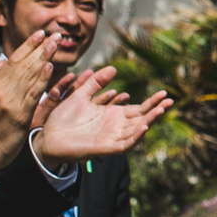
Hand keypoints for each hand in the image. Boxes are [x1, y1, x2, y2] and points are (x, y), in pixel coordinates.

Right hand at [0, 32, 56, 167]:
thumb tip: (2, 61)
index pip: (13, 60)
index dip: (27, 46)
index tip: (40, 34)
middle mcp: (1, 90)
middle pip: (23, 64)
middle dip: (40, 48)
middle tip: (55, 35)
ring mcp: (10, 102)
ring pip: (29, 75)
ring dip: (44, 58)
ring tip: (55, 44)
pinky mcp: (19, 115)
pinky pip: (33, 94)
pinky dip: (42, 80)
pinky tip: (50, 68)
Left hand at [36, 67, 172, 165]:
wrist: (47, 137)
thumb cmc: (63, 118)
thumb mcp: (80, 95)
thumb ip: (95, 83)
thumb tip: (113, 68)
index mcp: (113, 115)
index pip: (138, 109)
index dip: (152, 102)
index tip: (164, 92)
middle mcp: (116, 127)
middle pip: (143, 119)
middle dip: (157, 110)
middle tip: (170, 100)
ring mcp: (112, 138)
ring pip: (137, 131)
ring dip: (150, 121)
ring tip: (161, 110)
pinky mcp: (105, 148)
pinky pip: (125, 144)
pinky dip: (136, 136)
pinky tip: (144, 126)